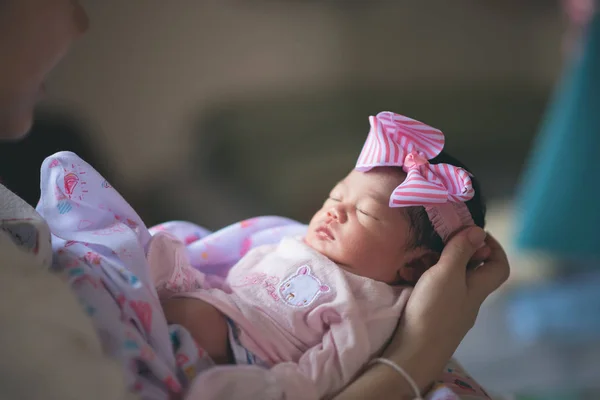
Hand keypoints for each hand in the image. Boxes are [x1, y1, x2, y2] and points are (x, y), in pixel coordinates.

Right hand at [385, 227, 509, 388]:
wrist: (414, 352)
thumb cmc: (434, 310)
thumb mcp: (447, 273)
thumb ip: (460, 251)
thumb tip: (478, 231)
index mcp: (478, 288)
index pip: (500, 266)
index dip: (494, 246)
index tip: (474, 233)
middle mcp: (470, 300)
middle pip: (475, 271)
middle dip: (462, 252)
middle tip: (443, 240)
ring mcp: (453, 311)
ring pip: (455, 281)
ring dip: (443, 266)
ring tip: (425, 256)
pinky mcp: (435, 318)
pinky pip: (439, 292)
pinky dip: (429, 280)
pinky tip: (415, 277)